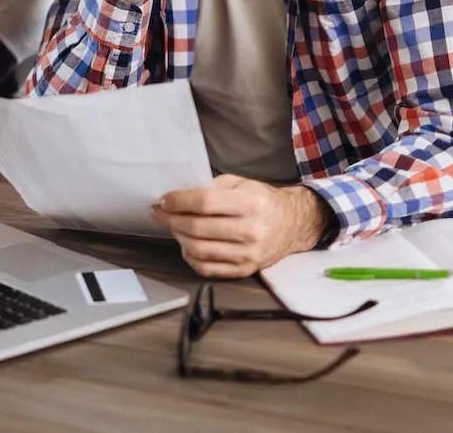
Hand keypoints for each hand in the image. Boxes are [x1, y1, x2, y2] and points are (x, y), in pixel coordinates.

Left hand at [152, 175, 329, 278]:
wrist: (292, 225)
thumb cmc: (263, 201)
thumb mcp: (241, 183)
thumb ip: (212, 187)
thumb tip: (179, 195)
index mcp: (251, 204)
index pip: (204, 203)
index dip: (178, 202)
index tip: (164, 200)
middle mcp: (251, 231)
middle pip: (198, 227)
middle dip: (171, 219)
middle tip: (160, 212)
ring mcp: (248, 254)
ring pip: (199, 250)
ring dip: (178, 237)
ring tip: (173, 226)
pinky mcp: (245, 270)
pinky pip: (207, 268)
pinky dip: (190, 257)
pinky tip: (186, 245)